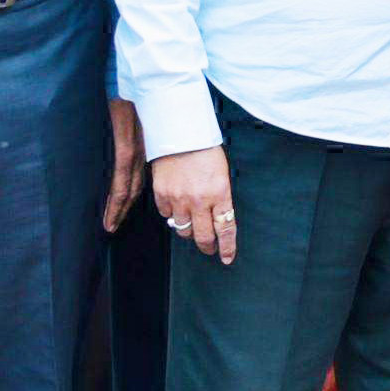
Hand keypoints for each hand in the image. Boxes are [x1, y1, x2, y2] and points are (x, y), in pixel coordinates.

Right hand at [102, 98, 144, 231]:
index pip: (138, 174)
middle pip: (135, 185)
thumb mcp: (136, 110)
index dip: (132, 194)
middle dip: (126, 207)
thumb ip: (131, 125)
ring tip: (111, 226)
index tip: (125, 209)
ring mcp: (132, 149)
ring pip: (127, 188)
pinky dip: (116, 201)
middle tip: (116, 225)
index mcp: (142, 141)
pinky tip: (110, 215)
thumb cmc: (130, 88)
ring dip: (119, 209)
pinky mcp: (125, 147)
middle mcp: (139, 148)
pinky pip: (121, 180)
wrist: (127, 74)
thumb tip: (126, 133)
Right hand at [153, 147, 239, 265]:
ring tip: (192, 224)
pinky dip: (172, 214)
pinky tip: (176, 207)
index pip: (226, 229)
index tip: (227, 258)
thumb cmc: (204, 150)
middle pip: (203, 237)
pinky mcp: (162, 194)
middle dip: (207, 247)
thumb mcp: (222, 173)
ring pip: (183, 229)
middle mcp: (199, 200)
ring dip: (189, 230)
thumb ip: (220, 197)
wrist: (179, 133)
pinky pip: (166, 215)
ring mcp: (179, 198)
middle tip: (209, 248)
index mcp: (220, 193)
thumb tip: (217, 217)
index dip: (227, 247)